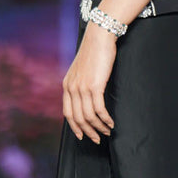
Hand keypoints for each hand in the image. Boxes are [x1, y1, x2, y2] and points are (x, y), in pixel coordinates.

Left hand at [63, 24, 117, 143]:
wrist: (98, 38)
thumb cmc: (94, 52)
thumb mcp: (81, 70)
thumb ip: (80, 83)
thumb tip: (86, 98)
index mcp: (66, 85)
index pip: (68, 113)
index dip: (75, 127)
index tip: (83, 135)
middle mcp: (72, 88)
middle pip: (78, 118)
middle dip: (88, 131)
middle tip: (98, 139)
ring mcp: (82, 88)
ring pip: (89, 116)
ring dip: (99, 127)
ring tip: (108, 131)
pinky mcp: (94, 86)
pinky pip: (99, 109)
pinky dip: (105, 119)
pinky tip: (111, 122)